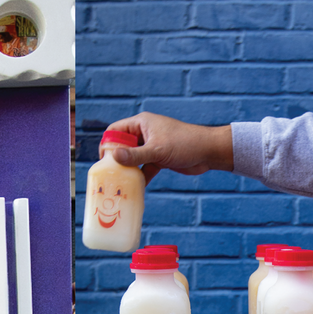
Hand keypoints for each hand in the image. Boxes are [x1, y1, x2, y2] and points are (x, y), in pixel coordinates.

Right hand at [100, 112, 233, 186]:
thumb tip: (114, 158)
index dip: (108, 144)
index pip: (116, 130)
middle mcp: (144, 133)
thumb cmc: (184, 144)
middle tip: (110, 176)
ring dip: (127, 171)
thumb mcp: (157, 150)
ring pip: (133, 159)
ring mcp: (151, 146)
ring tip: (119, 185)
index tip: (104, 161)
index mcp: (141, 123)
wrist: (208, 152)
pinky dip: (140, 178)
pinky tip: (135, 189)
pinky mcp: (159, 159)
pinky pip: (144, 168)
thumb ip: (135, 155)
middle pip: (122, 145)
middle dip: (116, 159)